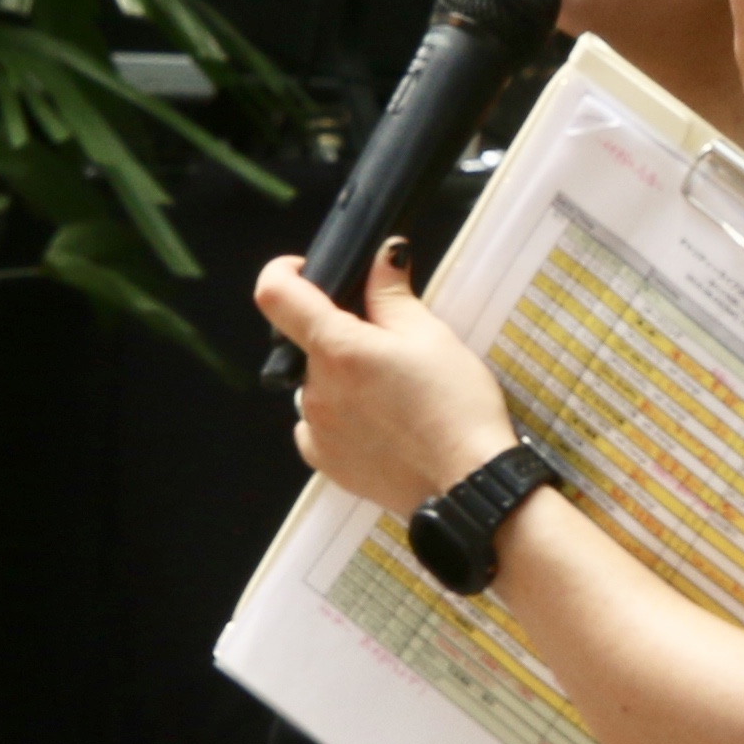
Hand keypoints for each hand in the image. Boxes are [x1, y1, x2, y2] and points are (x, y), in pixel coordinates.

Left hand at [255, 244, 517, 515]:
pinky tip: (385, 423)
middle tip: (391, 348)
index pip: (275, 295)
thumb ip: (392, 293)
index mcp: (338, 350)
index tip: (306, 273)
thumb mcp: (431, 336)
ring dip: (345, 378)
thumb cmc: (457, 410)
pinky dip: (344, 415)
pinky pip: (320, 424)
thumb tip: (382, 258)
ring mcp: (316, 429)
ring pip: (319, 384)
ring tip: (396, 394)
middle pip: (309, 343)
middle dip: (342, 336)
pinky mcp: (325, 462)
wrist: (468, 485)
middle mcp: (316, 390)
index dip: (284, 272)